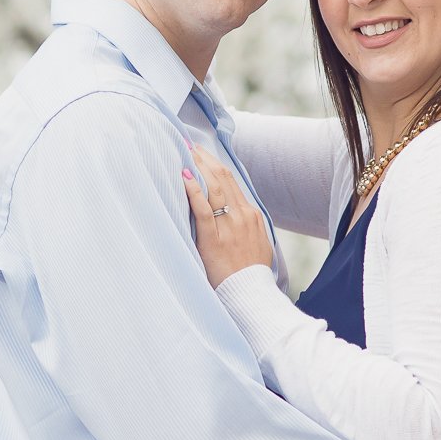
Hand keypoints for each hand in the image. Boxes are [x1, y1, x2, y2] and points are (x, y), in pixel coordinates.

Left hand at [179, 141, 273, 287]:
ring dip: (198, 167)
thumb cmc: (250, 274)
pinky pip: (204, 209)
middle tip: (190, 145)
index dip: (216, 165)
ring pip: (214, 188)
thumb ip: (245, 227)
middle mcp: (242, 215)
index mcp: (251, 215)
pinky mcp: (215, 238)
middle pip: (223, 178)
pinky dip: (193, 190)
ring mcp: (230, 226)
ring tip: (185, 153)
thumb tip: (233, 217)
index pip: (232, 182)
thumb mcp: (256, 244)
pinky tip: (184, 176)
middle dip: (205, 160)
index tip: (203, 154)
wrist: (251, 294)